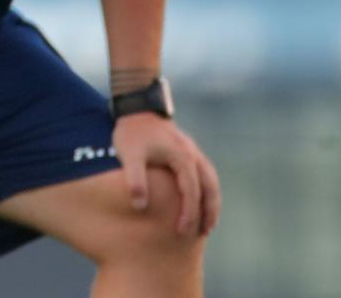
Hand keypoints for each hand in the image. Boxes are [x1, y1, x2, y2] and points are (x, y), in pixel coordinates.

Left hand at [113, 113, 219, 236]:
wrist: (136, 107)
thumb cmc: (132, 132)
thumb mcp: (129, 155)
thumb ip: (135, 180)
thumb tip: (140, 207)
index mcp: (182, 158)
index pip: (191, 191)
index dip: (189, 213)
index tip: (182, 231)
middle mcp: (193, 155)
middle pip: (210, 187)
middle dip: (209, 211)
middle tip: (204, 233)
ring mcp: (193, 151)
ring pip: (211, 180)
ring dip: (211, 201)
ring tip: (207, 222)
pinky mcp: (188, 150)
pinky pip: (205, 174)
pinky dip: (207, 190)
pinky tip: (200, 199)